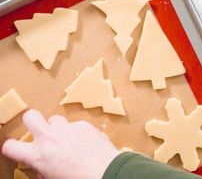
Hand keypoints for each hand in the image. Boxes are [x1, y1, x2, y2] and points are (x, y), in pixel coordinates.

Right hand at [2, 110, 119, 178]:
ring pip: (55, 119)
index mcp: (37, 155)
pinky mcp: (83, 124)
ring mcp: (67, 128)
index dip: (11, 148)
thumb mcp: (52, 177)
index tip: (16, 149)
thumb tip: (41, 165)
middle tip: (39, 130)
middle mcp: (49, 138)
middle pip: (30, 116)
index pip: (10, 146)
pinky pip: (75, 125)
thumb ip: (42, 168)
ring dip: (58, 127)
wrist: (105, 172)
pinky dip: (77, 132)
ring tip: (67, 139)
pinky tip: (85, 143)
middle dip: (32, 121)